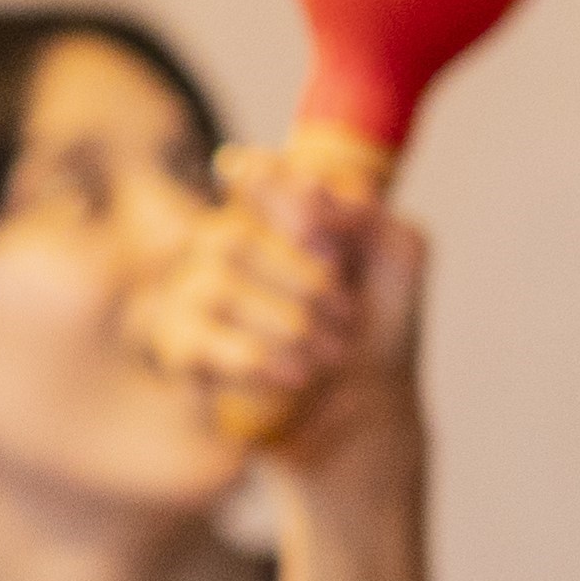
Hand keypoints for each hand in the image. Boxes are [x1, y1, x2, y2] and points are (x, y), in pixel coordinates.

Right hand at [131, 149, 430, 488]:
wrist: (366, 407)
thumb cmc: (378, 324)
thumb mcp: (398, 252)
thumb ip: (362, 208)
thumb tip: (305, 194)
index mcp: (270, 208)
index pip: (246, 172)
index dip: (283, 200)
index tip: (334, 249)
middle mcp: (221, 243)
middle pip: (230, 238)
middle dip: (302, 282)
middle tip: (348, 316)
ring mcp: (194, 295)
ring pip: (216, 290)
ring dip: (289, 325)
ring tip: (331, 355)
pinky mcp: (182, 350)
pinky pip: (198, 346)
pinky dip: (257, 360)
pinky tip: (296, 375)